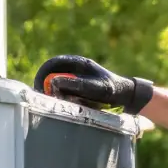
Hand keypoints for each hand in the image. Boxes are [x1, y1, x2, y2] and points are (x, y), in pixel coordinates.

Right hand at [33, 55, 153, 114]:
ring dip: (56, 94)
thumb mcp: (95, 88)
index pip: (51, 64)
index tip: (39, 89)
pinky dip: (64, 99)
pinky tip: (69, 105)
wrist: (127, 96)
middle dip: (47, 87)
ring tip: (60, 103)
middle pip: (51, 74)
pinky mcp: (78, 88)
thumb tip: (52, 82)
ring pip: (57, 85)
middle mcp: (75, 68)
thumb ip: (75, 84)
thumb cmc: (112, 90)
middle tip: (47, 100)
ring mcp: (76, 78)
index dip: (42, 75)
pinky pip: (65, 92)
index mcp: (78, 62)